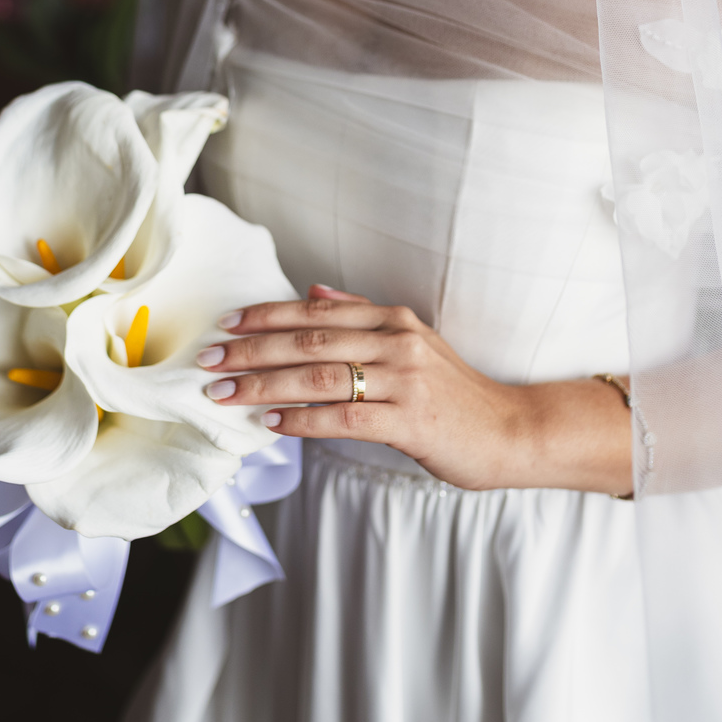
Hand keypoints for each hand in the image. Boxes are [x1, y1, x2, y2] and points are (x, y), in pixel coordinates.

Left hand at [199, 286, 632, 494]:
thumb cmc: (456, 393)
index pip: (316, 311)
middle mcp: (397, 341)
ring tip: (226, 395)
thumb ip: (362, 314)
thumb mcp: (413, 341)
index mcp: (393, 319)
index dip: (266, 316)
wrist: (512, 431)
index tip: (225, 324)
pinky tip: (272, 423)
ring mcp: (405, 380)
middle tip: (209, 361)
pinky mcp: (411, 420)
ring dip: (264, 384)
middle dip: (251, 350)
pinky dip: (304, 419)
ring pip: (319, 377)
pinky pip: (345, 417)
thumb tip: (313, 290)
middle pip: (308, 341)